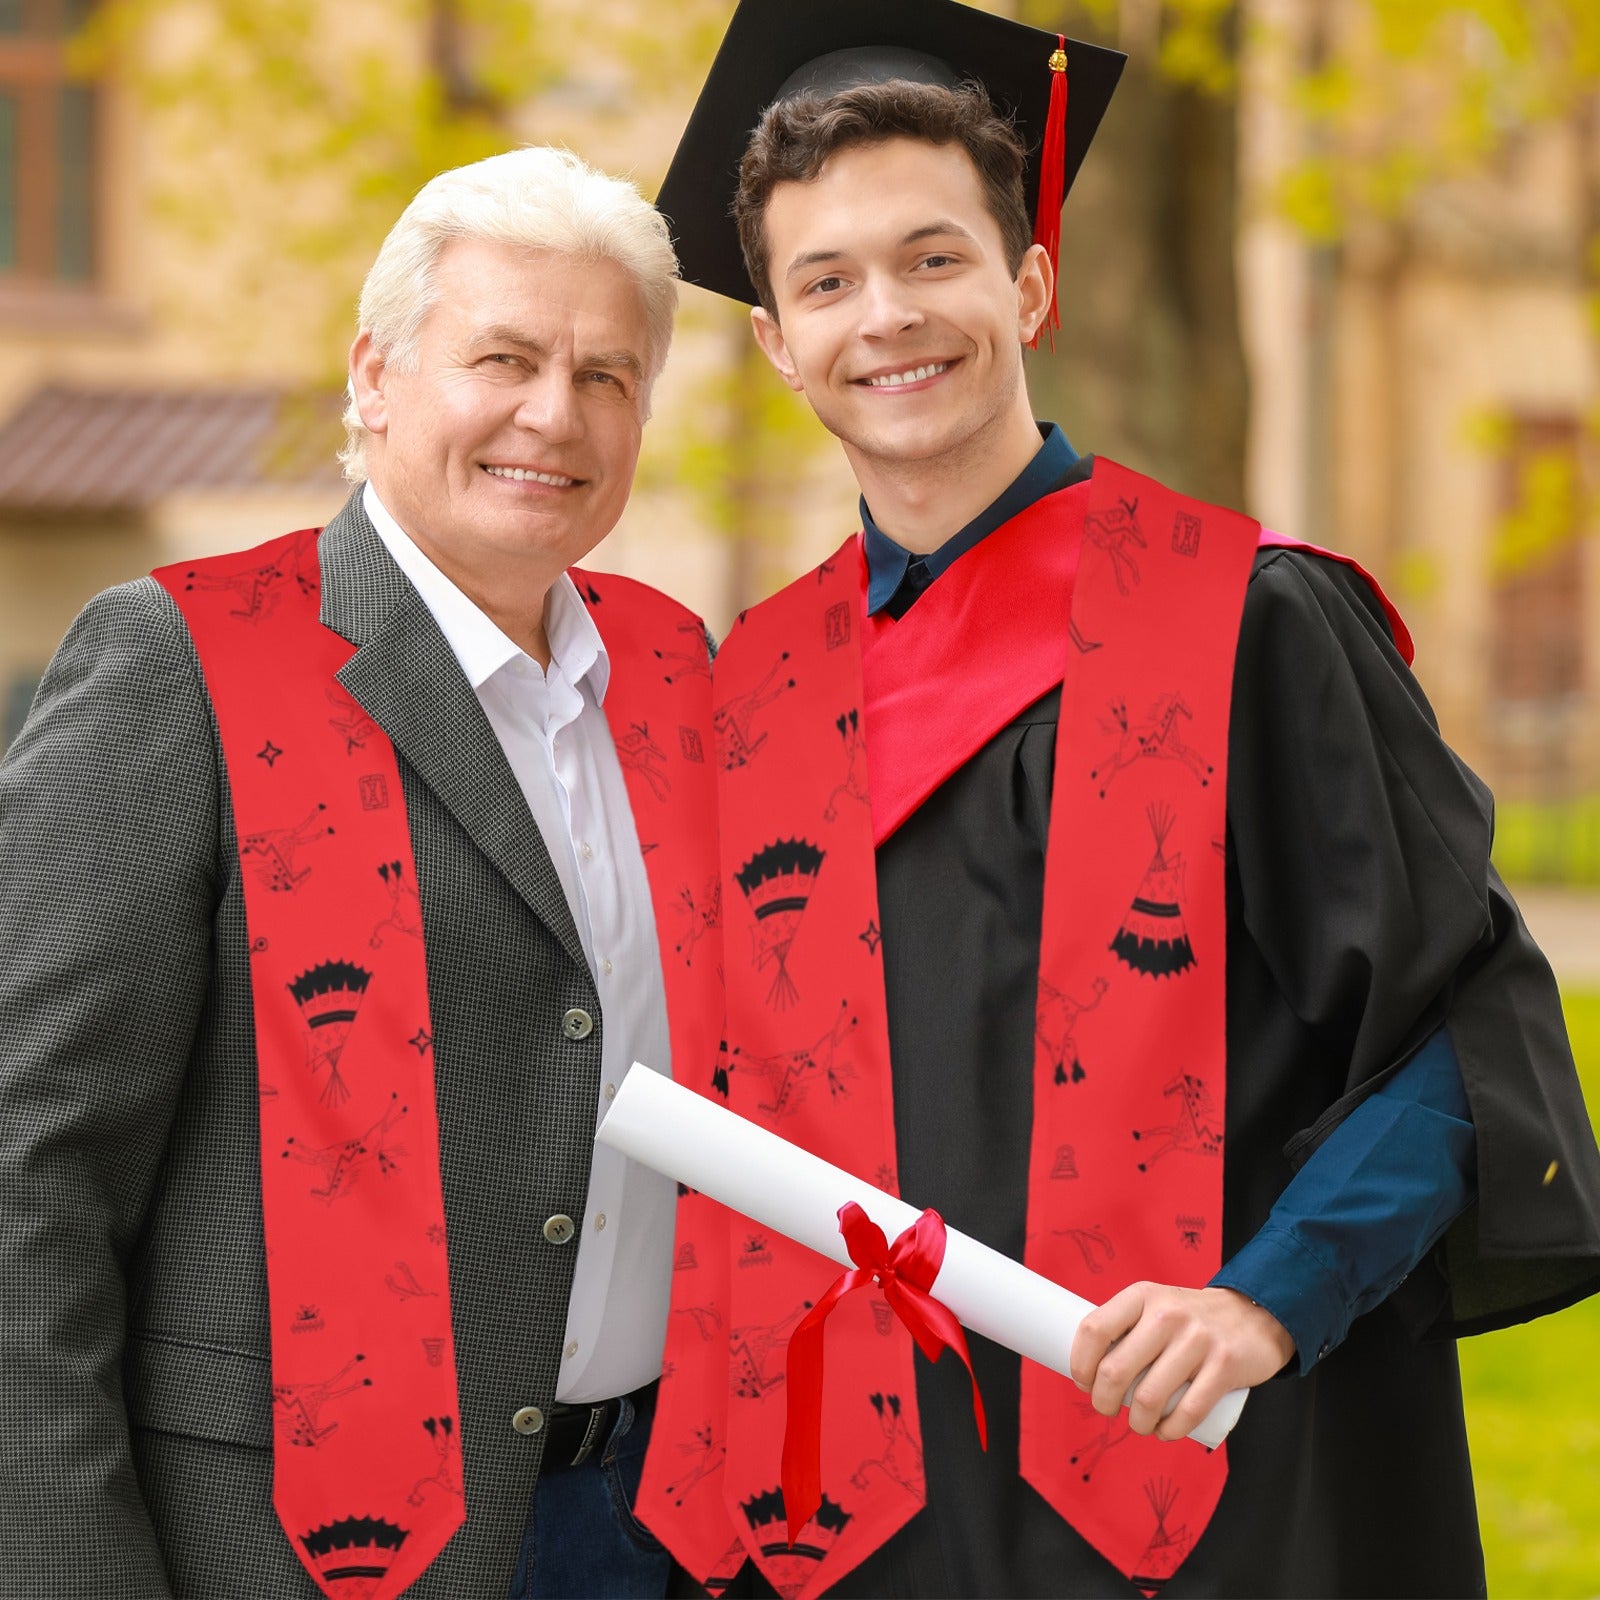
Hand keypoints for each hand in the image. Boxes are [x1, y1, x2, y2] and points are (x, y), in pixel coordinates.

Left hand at [1069, 1283, 1295, 1440]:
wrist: (1253, 1314)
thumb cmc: (1189, 1319)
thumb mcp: (1155, 1304)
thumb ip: (1127, 1327)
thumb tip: (1089, 1367)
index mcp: (1142, 1296)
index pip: (1094, 1329)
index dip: (1080, 1363)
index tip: (1083, 1382)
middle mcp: (1166, 1313)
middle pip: (1115, 1370)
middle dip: (1102, 1401)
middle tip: (1106, 1408)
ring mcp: (1197, 1339)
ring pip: (1148, 1398)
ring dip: (1137, 1423)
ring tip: (1139, 1424)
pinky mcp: (1224, 1366)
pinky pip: (1187, 1412)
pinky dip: (1169, 1431)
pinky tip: (1164, 1432)